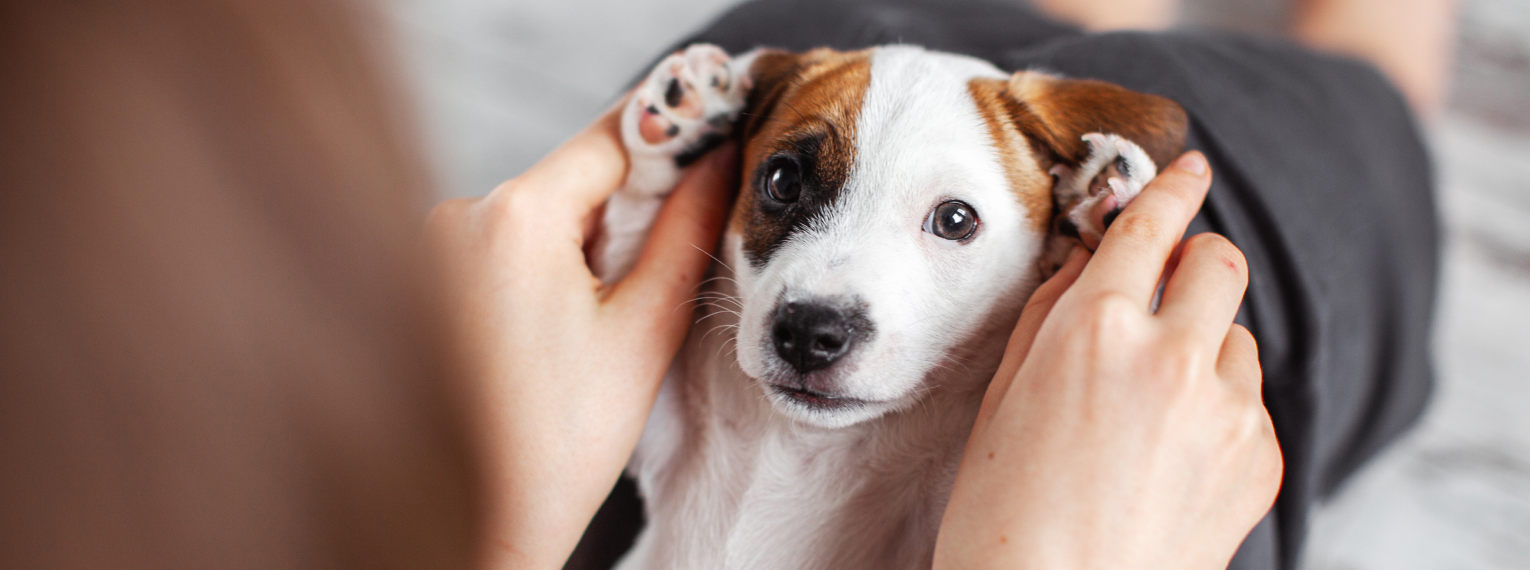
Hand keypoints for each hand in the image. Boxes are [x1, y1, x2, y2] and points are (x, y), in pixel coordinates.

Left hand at [424, 105, 735, 569]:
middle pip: (571, 175)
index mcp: (514, 216)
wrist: (483, 517)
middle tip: (671, 249)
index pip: (610, 136)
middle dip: (627, 201)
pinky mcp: (421, 278)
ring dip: (583, 237)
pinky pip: (501, 244)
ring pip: (537, 212)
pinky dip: (543, 263)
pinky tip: (564, 322)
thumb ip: (686, 230)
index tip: (712, 145)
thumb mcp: (644, 327)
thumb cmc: (558, 440)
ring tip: (608, 310)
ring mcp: (431, 246)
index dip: (670, 137)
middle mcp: (460, 216)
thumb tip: (717, 164)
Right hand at [933, 152, 1282, 569]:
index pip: (1149, 227)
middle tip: (1164, 286)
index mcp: (1096, 330)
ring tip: (1152, 404)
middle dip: (1195, 261)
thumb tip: (1083, 262)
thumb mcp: (1002, 400)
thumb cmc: (1004, 518)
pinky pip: (1249, 403)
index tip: (1187, 170)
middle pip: (1218, 264)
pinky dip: (1218, 408)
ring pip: (1237, 338)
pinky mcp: (1261, 461)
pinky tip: (1169, 454)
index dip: (1171, 188)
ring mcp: (1227, 412)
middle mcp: (1173, 358)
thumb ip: (1051, 317)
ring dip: (1205, 345)